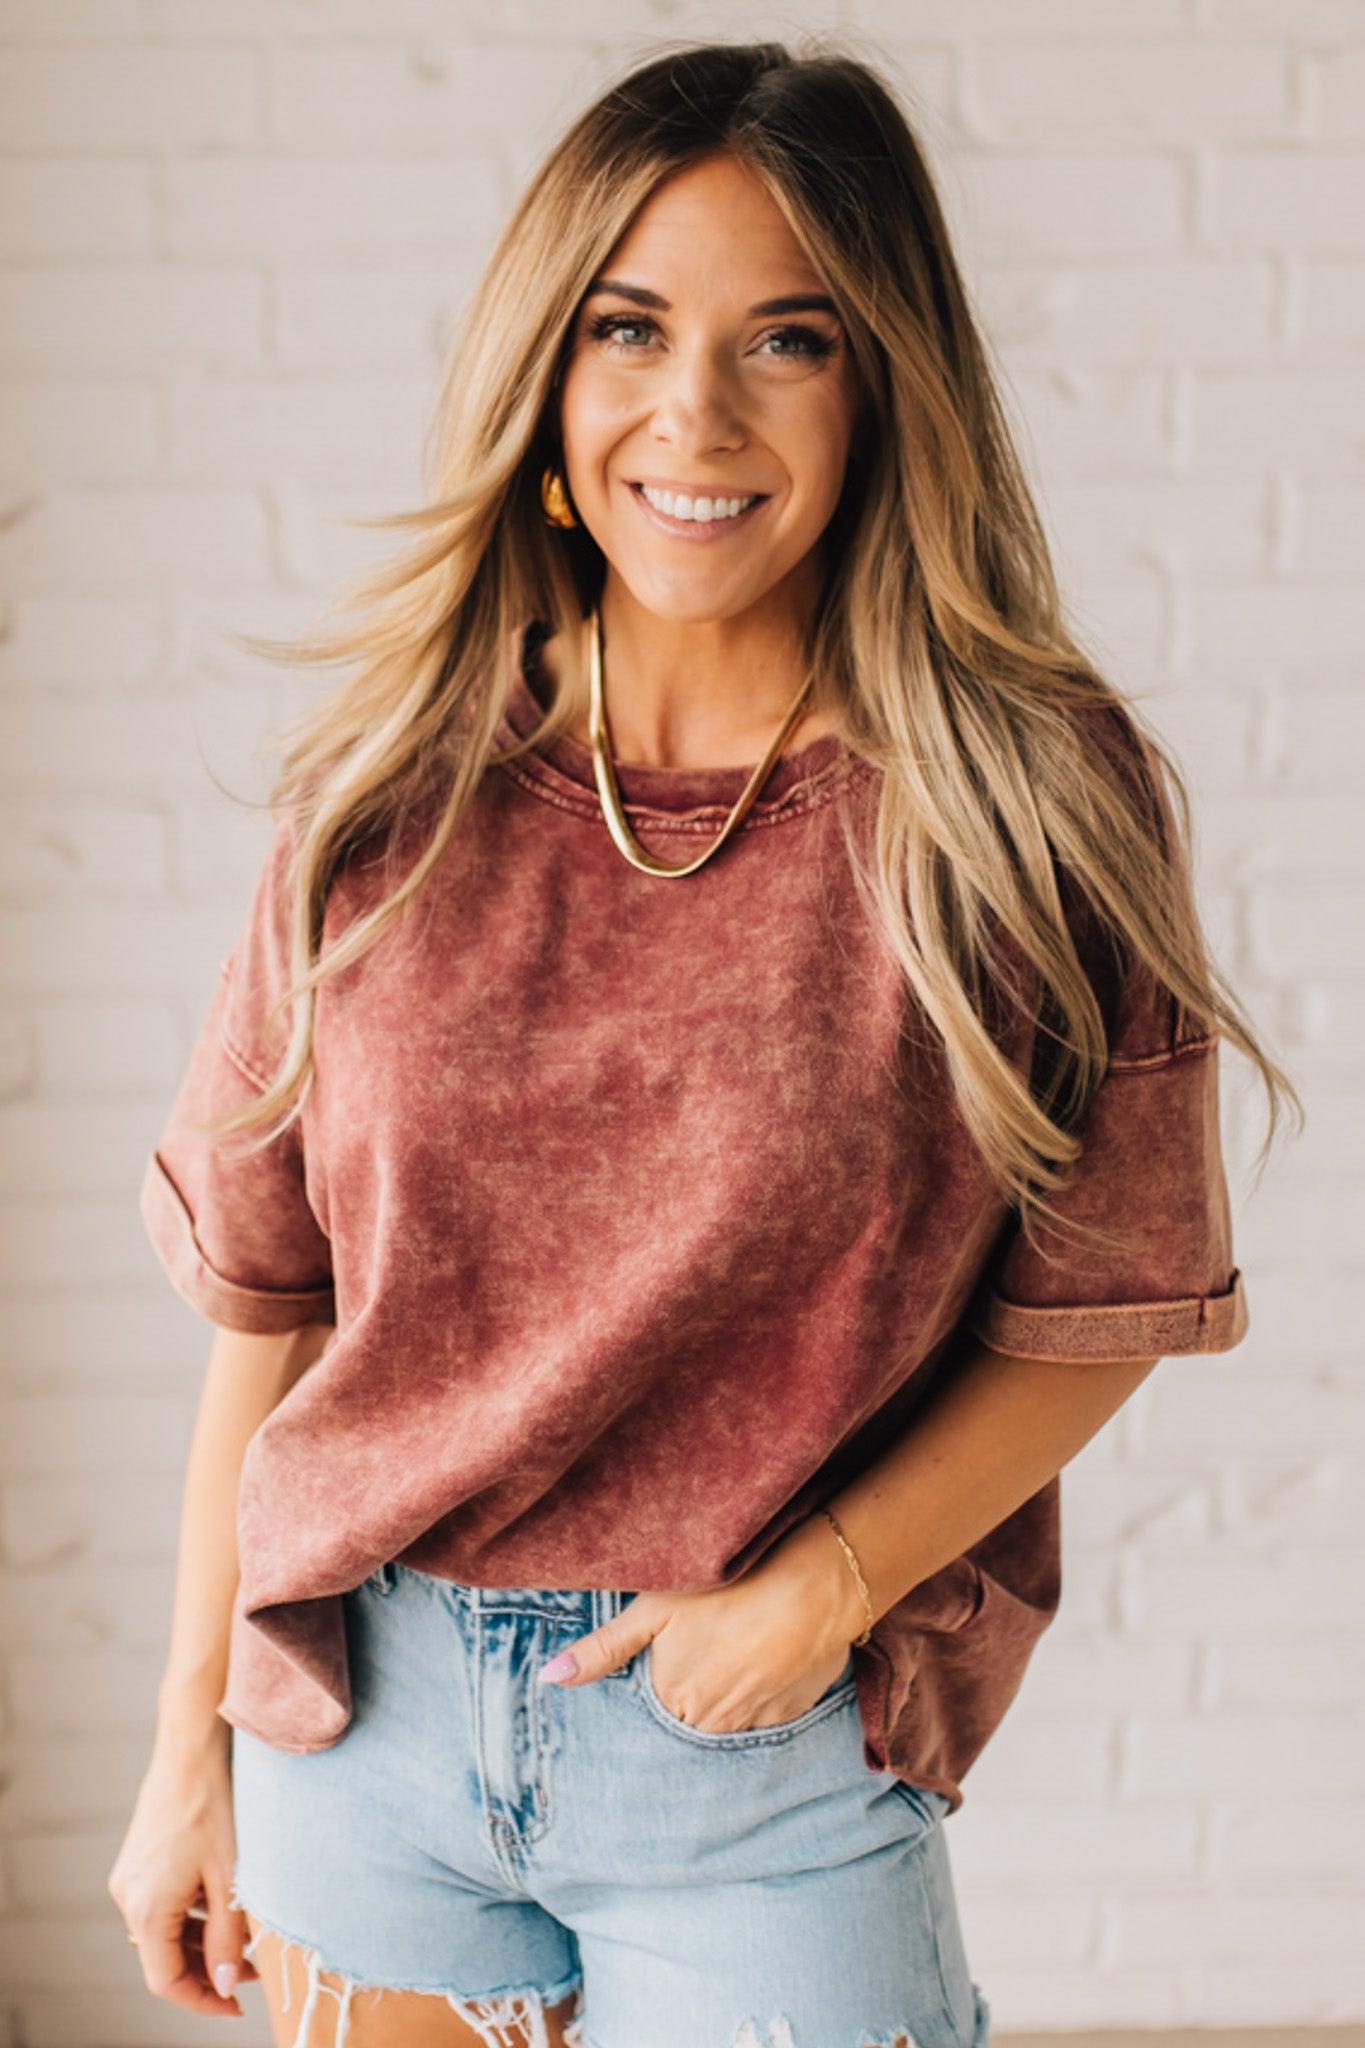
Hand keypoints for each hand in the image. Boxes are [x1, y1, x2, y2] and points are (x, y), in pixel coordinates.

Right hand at [107, 1719, 258, 2017]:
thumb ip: (228, 1938)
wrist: (194, 1745)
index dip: (203, 1999)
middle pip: (163, 1957)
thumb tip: (227, 1986)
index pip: (166, 1980)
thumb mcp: (231, 1878)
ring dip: (200, 1942)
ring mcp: (130, 1876)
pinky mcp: (138, 1859)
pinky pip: (161, 1904)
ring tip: (247, 1938)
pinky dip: (189, 1915)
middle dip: (207, 1970)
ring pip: (163, 1931)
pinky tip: (222, 1903)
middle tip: (254, 1971)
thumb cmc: (217, 1806)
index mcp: (146, 1908)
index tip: (238, 2007)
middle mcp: (128, 1896)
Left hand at [535, 1513, 864, 1734]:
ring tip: (735, 1648)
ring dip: (725, 1692)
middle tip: (707, 1646)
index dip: (659, 1677)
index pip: (652, 1706)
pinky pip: (765, 1714)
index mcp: (671, 1699)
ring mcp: (752, 1722)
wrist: (812, 1589)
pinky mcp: (790, 1714)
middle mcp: (708, 1723)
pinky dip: (761, 1692)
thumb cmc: (728, 1590)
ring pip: (726, 1717)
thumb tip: (548, 1678)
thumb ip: (602, 1648)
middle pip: (688, 1714)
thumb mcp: (653, 1609)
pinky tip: (764, 1656)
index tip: (672, 1653)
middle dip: (691, 1688)